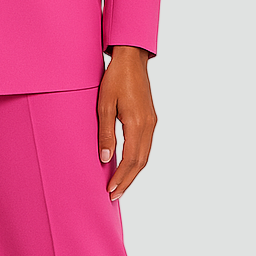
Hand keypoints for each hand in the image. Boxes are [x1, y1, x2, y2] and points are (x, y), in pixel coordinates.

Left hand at [97, 45, 156, 199]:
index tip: (110, 190)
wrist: (132, 59)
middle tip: (113, 196)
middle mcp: (148, 125)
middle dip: (127, 180)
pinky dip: (137, 160)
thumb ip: (105, 133)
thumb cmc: (115, 78)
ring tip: (119, 186)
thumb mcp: (104, 105)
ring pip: (145, 156)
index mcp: (137, 122)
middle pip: (141, 162)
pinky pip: (145, 146)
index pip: (131, 159)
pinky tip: (127, 165)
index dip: (121, 177)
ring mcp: (151, 122)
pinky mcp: (150, 119)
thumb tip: (106, 159)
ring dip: (132, 173)